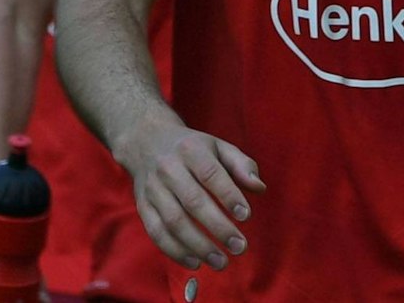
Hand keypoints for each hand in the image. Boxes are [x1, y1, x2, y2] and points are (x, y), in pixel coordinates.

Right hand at [114, 113, 265, 272]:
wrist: (147, 142)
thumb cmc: (192, 148)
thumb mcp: (219, 147)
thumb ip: (242, 165)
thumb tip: (260, 187)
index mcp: (191, 150)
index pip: (211, 174)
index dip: (229, 196)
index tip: (246, 216)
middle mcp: (168, 169)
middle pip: (193, 202)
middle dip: (218, 228)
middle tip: (239, 247)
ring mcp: (152, 189)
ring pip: (173, 221)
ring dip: (198, 246)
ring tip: (221, 262)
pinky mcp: (143, 207)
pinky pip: (156, 232)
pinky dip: (175, 251)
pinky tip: (196, 262)